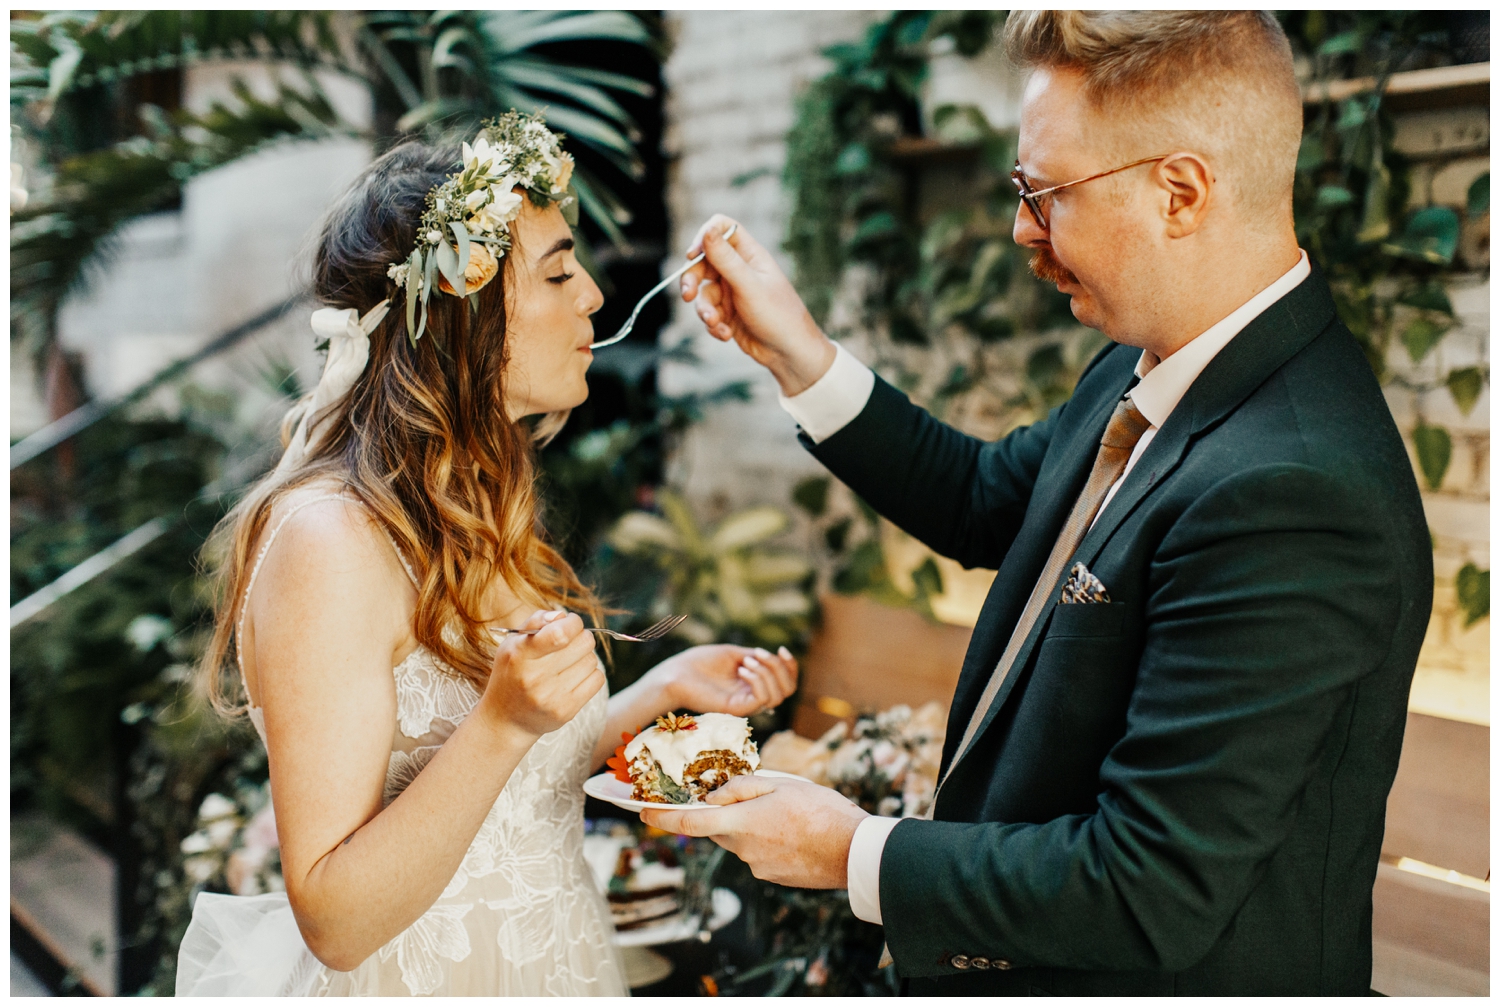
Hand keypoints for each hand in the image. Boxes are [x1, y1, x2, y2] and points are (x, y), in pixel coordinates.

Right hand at [480, 610, 604, 738]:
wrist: (506, 719)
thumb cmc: (512, 673)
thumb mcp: (513, 643)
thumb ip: (536, 621)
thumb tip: (563, 616)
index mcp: (520, 656)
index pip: (561, 633)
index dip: (573, 623)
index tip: (570, 624)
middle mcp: (535, 678)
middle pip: (583, 643)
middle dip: (580, 638)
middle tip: (569, 644)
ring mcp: (551, 697)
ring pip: (592, 661)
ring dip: (584, 657)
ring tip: (567, 664)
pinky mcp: (566, 711)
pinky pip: (597, 680)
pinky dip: (590, 674)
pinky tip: (574, 677)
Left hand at [640, 775, 866, 887]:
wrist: (854, 853)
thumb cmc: (821, 812)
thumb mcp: (781, 784)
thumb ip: (742, 787)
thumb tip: (715, 796)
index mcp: (741, 823)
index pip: (690, 822)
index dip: (662, 817)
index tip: (642, 812)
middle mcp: (743, 850)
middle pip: (717, 830)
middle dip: (719, 814)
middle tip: (738, 796)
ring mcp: (759, 868)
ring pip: (740, 841)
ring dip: (749, 826)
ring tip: (784, 812)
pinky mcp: (774, 877)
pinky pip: (759, 854)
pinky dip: (767, 840)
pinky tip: (793, 831)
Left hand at [653, 644, 798, 716]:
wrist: (677, 674)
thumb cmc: (700, 663)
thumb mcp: (734, 654)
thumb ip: (757, 658)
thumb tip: (776, 657)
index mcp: (754, 684)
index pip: (786, 682)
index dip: (790, 667)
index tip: (782, 649)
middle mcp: (753, 696)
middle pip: (788, 690)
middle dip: (781, 669)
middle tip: (759, 654)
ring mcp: (746, 704)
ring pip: (778, 696)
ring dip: (767, 673)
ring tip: (745, 661)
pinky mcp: (737, 709)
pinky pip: (762, 699)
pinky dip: (758, 680)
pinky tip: (741, 669)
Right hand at [678, 215, 836, 395]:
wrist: (789, 353)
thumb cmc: (778, 315)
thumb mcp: (749, 286)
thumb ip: (726, 260)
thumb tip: (707, 232)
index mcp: (749, 255)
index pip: (721, 229)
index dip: (704, 236)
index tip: (692, 254)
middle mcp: (739, 270)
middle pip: (703, 262)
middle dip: (693, 279)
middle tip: (688, 295)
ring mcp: (732, 292)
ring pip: (703, 293)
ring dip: (705, 310)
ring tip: (715, 323)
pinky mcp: (728, 314)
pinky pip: (708, 314)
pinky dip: (713, 325)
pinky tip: (726, 334)